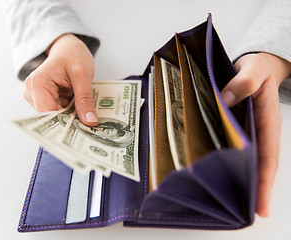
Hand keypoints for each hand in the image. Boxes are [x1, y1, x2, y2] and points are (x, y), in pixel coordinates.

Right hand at [23, 34, 98, 125]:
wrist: (68, 47)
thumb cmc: (72, 54)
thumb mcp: (82, 74)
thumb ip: (84, 99)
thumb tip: (90, 122)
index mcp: (37, 84)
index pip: (47, 114)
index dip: (64, 125)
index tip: (82, 131)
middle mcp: (32, 92)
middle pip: (51, 118)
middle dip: (70, 121)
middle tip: (90, 125)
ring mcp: (37, 97)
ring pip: (56, 117)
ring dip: (72, 117)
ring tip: (87, 114)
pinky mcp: (45, 100)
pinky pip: (59, 113)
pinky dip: (71, 113)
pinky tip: (81, 110)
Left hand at [221, 53, 290, 216]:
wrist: (257, 67)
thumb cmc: (258, 69)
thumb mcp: (253, 69)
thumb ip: (242, 82)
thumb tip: (222, 99)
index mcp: (268, 120)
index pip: (267, 154)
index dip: (264, 180)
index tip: (262, 206)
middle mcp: (261, 131)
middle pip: (259, 165)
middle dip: (254, 189)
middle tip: (243, 212)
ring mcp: (250, 133)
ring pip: (248, 160)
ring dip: (242, 180)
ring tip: (230, 202)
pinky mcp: (239, 130)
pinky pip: (236, 149)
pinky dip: (230, 163)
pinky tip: (219, 174)